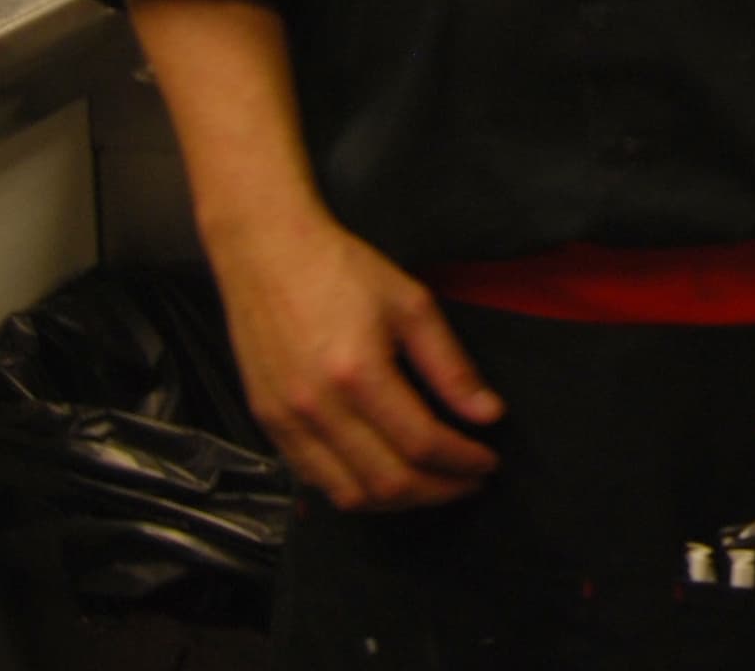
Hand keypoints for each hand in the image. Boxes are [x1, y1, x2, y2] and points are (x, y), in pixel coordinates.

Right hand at [206, 206, 503, 511]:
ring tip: (432, 485)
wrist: (266, 252)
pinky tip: (382, 475)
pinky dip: (354, 489)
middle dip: (438, 490)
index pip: (421, 443)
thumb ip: (450, 366)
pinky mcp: (267, 423)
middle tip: (468, 482)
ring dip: (398, 501)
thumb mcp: (412, 305)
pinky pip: (314, 478)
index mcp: (358, 374)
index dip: (462, 461)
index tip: (488, 462)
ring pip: (348, 494)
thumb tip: (488, 414)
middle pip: (387, 481)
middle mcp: (317, 408)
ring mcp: (286, 421)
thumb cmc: (341, 270)